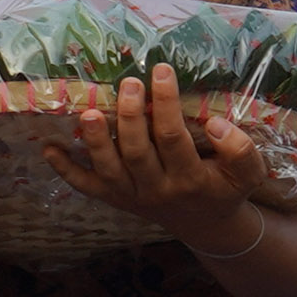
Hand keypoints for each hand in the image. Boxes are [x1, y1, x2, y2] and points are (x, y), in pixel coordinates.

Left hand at [44, 66, 276, 243]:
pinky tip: (49, 148)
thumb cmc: (224, 189)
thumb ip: (241, 149)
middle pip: (136, 151)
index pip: (173, 137)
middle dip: (131, 116)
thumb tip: (215, 124)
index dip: (167, 102)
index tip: (162, 70)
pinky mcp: (114, 198)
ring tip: (89, 112)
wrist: (206, 225)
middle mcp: (156, 189)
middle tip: (130, 83)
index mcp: (189, 179)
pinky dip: (65, 169)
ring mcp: (131, 195)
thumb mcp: (246, 173)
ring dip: (95, 141)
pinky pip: (86, 186)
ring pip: (108, 169)